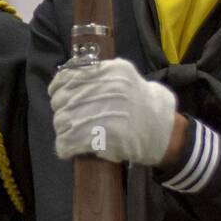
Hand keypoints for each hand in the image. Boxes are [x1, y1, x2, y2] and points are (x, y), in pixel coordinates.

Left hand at [49, 57, 181, 166]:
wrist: (164, 131)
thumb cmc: (141, 103)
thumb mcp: (124, 77)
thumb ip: (98, 73)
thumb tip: (64, 77)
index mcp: (112, 72)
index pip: (69, 76)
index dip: (58, 86)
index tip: (56, 92)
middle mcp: (108, 90)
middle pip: (62, 100)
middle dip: (61, 110)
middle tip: (67, 117)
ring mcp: (105, 113)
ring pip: (62, 121)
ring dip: (62, 129)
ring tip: (70, 132)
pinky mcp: (104, 137)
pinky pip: (69, 141)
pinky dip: (64, 146)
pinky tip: (68, 148)